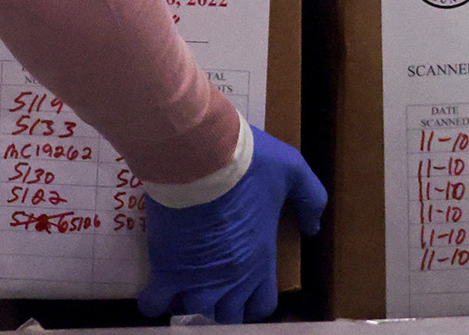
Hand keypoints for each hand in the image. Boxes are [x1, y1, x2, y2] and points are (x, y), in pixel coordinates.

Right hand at [139, 127, 326, 323]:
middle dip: (222, 303)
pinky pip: (154, 303)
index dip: (253, 301)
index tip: (244, 289)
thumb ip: (310, 198)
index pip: (261, 306)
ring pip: (194, 311)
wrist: (200, 152)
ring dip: (190, 301)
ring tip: (186, 284)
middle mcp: (231, 278)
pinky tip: (157, 289)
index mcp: (260, 259)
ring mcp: (197, 278)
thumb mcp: (293, 170)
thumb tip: (313, 227)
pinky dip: (154, 302)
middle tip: (213, 282)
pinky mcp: (166, 268)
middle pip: (227, 315)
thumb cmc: (249, 162)